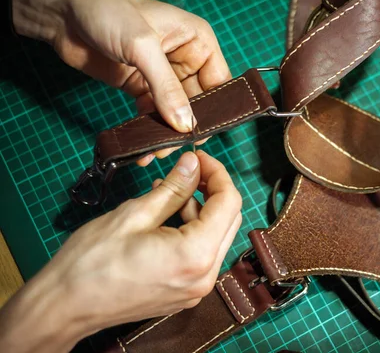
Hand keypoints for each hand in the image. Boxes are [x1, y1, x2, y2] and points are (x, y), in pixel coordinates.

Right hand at [0, 151, 241, 352]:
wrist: (65, 306)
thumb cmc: (91, 263)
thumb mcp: (135, 214)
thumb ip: (173, 188)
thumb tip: (193, 163)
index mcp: (196, 255)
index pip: (229, 203)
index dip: (218, 173)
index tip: (200, 158)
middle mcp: (204, 276)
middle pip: (229, 220)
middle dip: (213, 190)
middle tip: (189, 170)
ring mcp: (195, 288)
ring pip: (216, 236)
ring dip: (200, 210)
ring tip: (167, 192)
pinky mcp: (184, 292)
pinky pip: (201, 254)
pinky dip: (191, 230)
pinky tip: (166, 215)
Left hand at [11, 0, 231, 164]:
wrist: (61, 11)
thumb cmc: (108, 13)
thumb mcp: (142, 47)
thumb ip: (166, 87)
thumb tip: (186, 125)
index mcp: (197, 40)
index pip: (219, 81)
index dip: (215, 108)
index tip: (205, 135)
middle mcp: (184, 58)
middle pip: (198, 101)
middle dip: (188, 125)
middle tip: (176, 148)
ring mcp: (162, 75)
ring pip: (175, 110)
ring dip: (167, 131)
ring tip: (157, 151)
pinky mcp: (140, 86)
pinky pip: (152, 112)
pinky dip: (149, 130)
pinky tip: (143, 147)